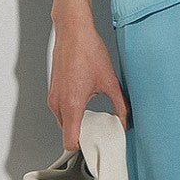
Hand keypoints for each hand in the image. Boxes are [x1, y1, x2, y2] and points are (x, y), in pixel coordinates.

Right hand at [47, 18, 130, 149]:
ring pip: (63, 121)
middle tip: (100, 130)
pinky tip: (86, 99)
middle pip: (67, 133)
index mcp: (72, 105)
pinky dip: (72, 111)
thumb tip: (126, 120)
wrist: (73, 31)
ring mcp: (53, 96)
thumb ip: (120, 104)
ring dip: (77, 121)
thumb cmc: (88, 51)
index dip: (83, 148)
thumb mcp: (109, 80)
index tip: (96, 145)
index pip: (70, 142)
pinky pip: (61, 109)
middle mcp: (58, 103)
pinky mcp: (53, 89)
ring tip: (94, 113)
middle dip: (82, 134)